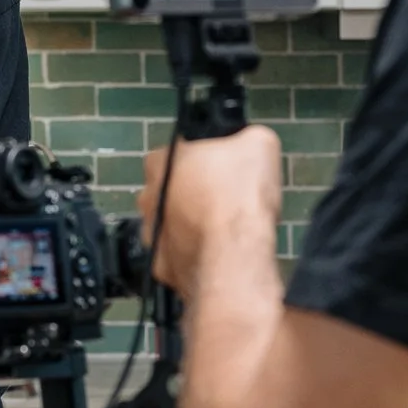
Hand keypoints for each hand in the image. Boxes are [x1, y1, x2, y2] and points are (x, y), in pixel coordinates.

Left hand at [138, 125, 281, 296]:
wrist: (235, 257)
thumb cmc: (240, 197)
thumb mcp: (259, 144)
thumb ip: (246, 138)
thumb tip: (249, 142)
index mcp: (161, 162)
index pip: (175, 151)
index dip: (202, 157)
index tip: (222, 167)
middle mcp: (148, 198)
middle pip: (170, 189)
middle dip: (193, 193)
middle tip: (225, 198)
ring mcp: (152, 236)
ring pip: (171, 225)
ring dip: (191, 225)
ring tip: (223, 230)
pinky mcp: (163, 268)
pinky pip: (178, 257)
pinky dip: (195, 255)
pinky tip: (218, 254)